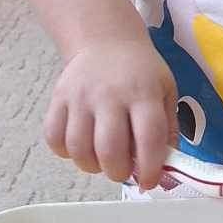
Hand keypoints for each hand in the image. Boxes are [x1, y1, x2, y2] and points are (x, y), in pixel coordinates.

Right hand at [44, 35, 178, 187]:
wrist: (106, 40)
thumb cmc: (140, 72)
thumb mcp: (165, 93)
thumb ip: (168, 132)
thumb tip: (166, 174)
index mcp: (143, 94)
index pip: (149, 140)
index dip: (149, 169)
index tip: (149, 182)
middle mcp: (110, 95)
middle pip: (109, 149)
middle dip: (118, 172)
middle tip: (123, 170)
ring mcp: (80, 96)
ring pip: (79, 149)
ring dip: (92, 166)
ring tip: (102, 160)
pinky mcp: (58, 98)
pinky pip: (54, 138)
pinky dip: (66, 152)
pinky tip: (81, 146)